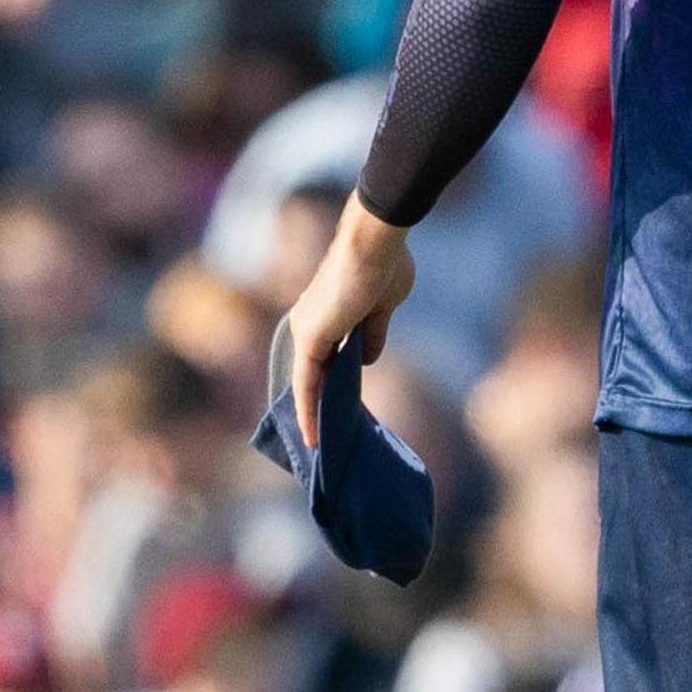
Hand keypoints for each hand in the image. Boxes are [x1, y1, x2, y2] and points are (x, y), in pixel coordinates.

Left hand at [284, 200, 414, 451]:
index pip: (325, 360)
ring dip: (313, 414)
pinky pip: (306, 385)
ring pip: (307, 384)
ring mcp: (307, 332)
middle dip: (319, 407)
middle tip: (326, 440)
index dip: (332, 386)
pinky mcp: (310, 339)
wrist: (375, 243)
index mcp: (328, 316)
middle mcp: (310, 324)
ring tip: (321, 448)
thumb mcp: (383, 308)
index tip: (339, 411)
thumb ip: (373, 335)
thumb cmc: (385, 266)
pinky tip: (314, 437)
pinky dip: (308, 411)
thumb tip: (367, 361)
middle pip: (312, 375)